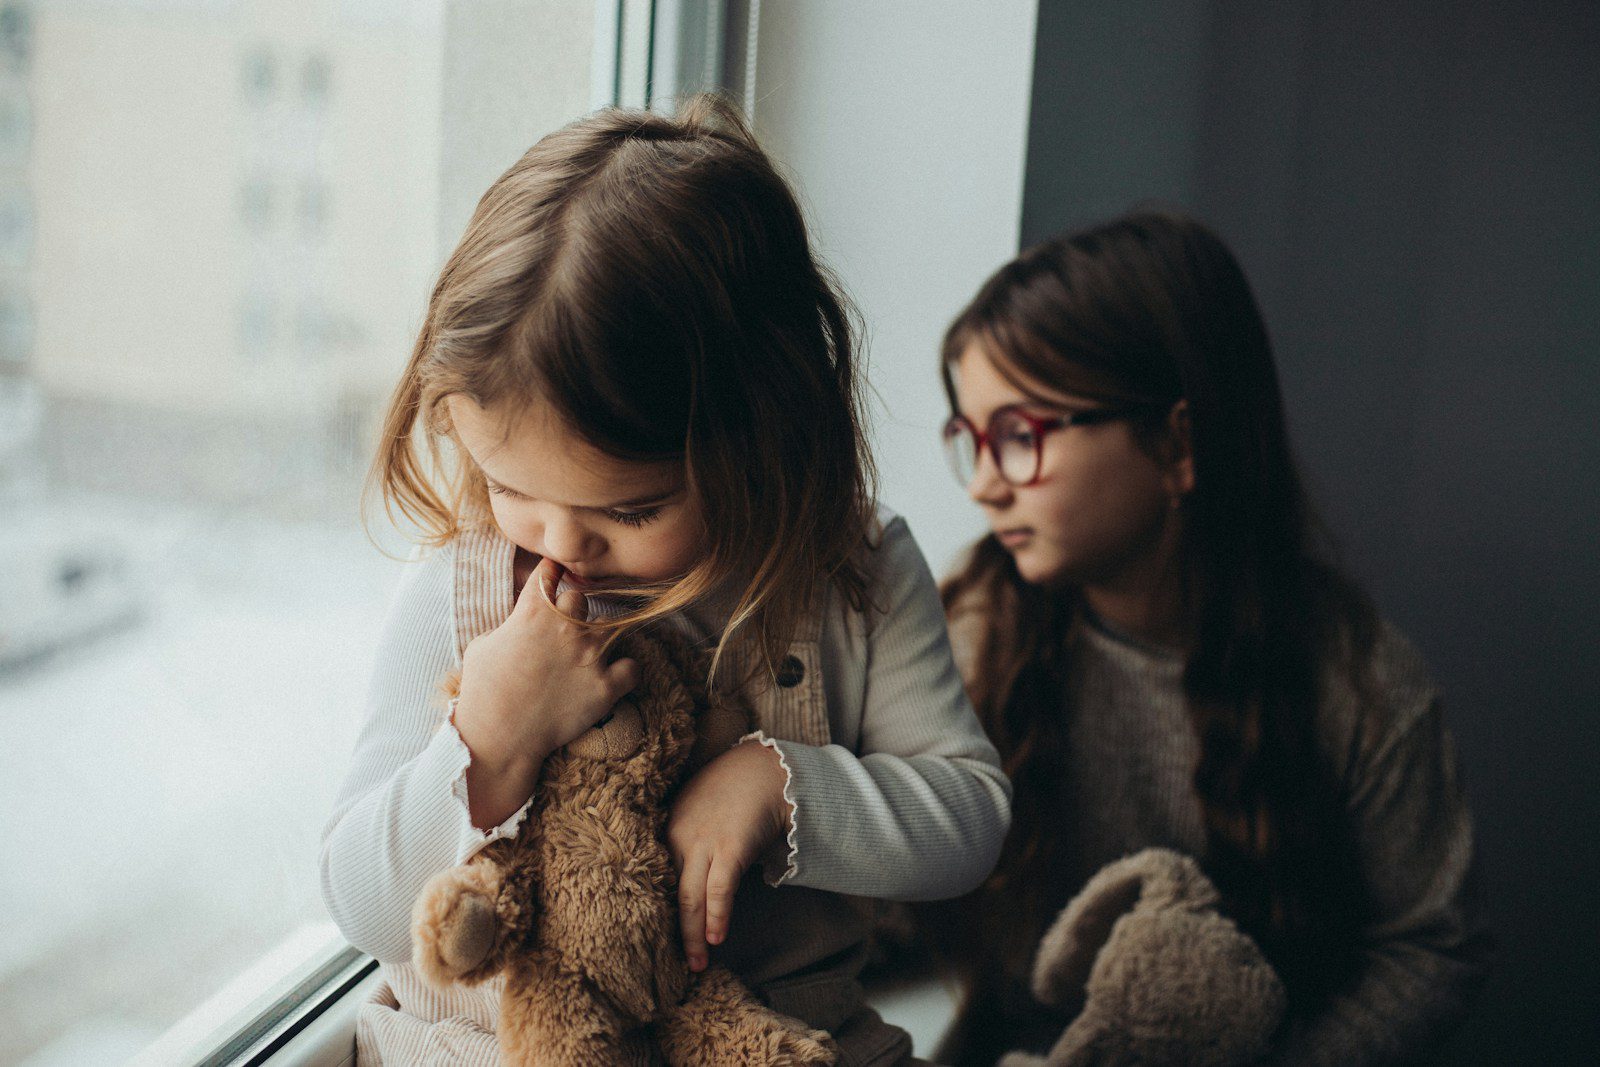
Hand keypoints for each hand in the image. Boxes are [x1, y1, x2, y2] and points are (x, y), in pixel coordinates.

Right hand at [454, 557, 639, 826]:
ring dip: (597, 639)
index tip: (553, 576)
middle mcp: (566, 626)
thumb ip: (509, 626)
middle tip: (563, 631)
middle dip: (572, 612)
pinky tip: (612, 677)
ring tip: (585, 655)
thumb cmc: (482, 692)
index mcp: (533, 611)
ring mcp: (589, 655)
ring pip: (609, 627)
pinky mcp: (606, 686)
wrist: (499, 738)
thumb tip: (519, 624)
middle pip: (581, 598)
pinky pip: (632, 667)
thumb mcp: (482, 646)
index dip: (551, 572)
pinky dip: (625, 671)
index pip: (550, 571)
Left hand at [666, 740, 792, 971]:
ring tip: (698, 962)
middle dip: (677, 933)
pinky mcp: (731, 847)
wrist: (764, 767)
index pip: (658, 881)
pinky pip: (720, 889)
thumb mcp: (698, 810)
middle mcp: (680, 838)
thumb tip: (691, 877)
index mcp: (669, 830)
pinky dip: (717, 915)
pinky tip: (717, 937)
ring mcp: (704, 843)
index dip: (661, 912)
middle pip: (671, 895)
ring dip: (695, 935)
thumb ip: (689, 839)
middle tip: (680, 963)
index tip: (661, 937)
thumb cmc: (733, 788)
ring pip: (691, 898)